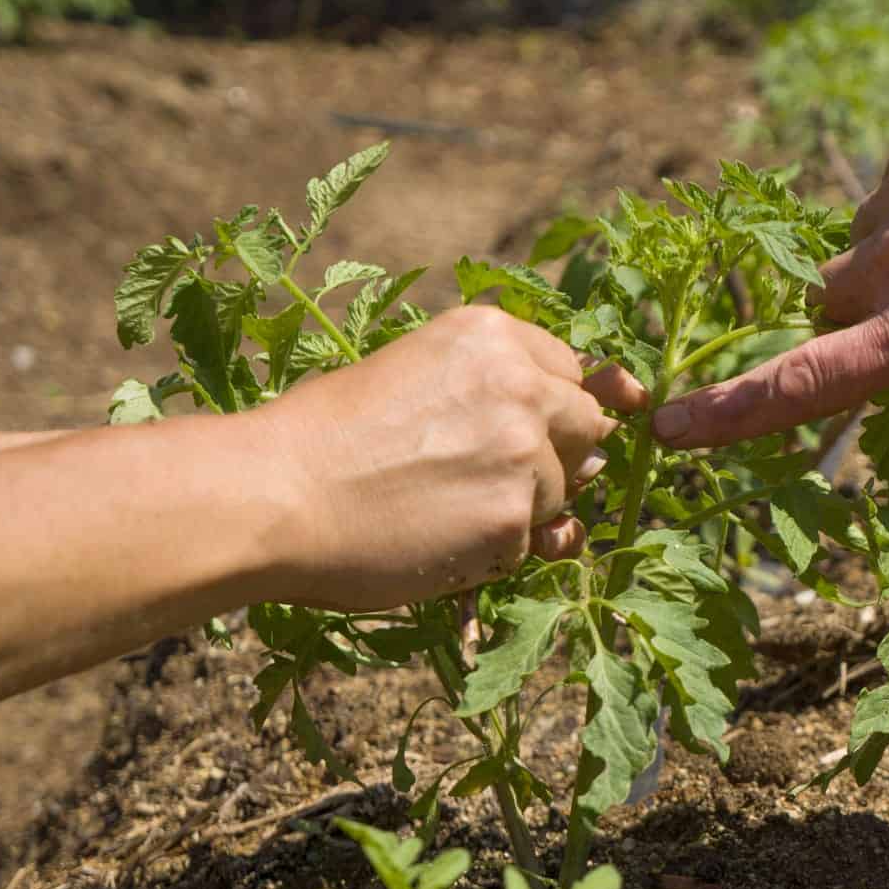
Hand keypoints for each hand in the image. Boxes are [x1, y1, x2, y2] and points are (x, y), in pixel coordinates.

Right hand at [263, 306, 646, 609]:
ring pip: (565, 491)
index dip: (548, 407)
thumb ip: (498, 383)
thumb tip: (612, 410)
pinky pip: (533, 543)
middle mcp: (521, 385)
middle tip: (482, 474)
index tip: (514, 428)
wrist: (275, 496)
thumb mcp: (415, 372)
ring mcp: (523, 454)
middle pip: (587, 426)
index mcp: (491, 336)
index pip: (570, 370)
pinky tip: (441, 539)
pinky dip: (498, 551)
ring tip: (444, 506)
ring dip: (523, 507)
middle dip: (554, 455)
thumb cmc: (329, 436)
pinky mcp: (513, 520)